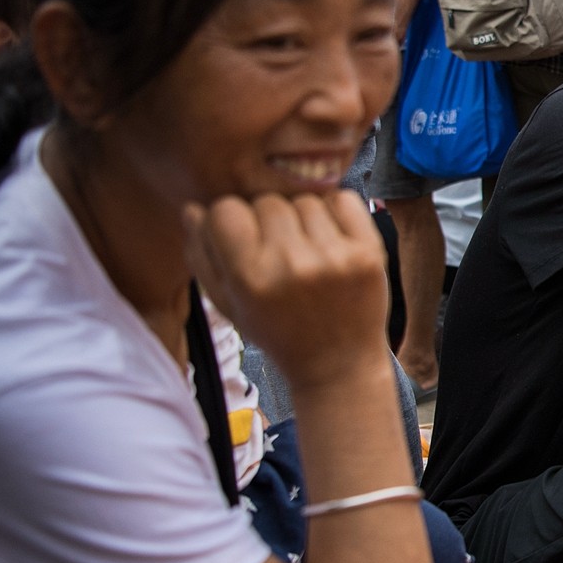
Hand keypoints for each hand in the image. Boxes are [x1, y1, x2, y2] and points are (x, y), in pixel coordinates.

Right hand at [183, 192, 389, 389]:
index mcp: (251, 279)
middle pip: (267, 201)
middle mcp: (292, 264)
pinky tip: (330, 238)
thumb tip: (194, 208)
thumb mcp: (228, 305)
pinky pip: (343, 199)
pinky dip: (334, 210)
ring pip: (304, 199)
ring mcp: (335, 257)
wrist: (338, 364)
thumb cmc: (278, 333)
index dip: (229, 219)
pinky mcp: (369, 252)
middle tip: (276, 249)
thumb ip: (202, 257)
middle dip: (266, 219)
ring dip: (301, 216)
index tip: (239, 236)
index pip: (226, 209)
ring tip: (304, 248)